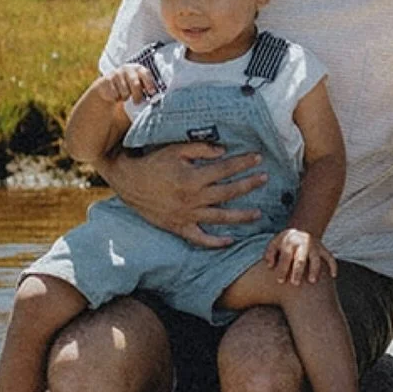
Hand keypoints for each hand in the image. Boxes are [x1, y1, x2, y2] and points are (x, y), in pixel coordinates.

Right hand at [96, 62, 156, 104]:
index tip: (152, 93)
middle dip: (138, 96)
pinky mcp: (107, 80)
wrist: (108, 86)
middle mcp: (127, 68)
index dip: (150, 84)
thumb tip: (156, 97)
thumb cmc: (128, 86)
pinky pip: (115, 95)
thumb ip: (147, 88)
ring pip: (125, 93)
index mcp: (138, 68)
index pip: (145, 74)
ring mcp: (117, 73)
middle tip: (137, 102)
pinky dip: (116, 98)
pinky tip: (115, 94)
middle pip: (136, 85)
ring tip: (123, 94)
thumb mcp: (138, 85)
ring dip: (125, 98)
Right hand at [102, 141, 267, 246]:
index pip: (225, 169)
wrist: (128, 181)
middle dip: (248, 185)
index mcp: (193, 178)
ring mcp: (186, 215)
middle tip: (264, 179)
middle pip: (228, 193)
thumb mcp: (175, 150)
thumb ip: (200, 149)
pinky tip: (230, 240)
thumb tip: (223, 151)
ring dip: (241, 216)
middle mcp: (193, 198)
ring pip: (220, 218)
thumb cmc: (152, 163)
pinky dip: (215, 242)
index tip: (257, 159)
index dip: (243, 163)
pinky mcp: (178, 227)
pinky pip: (200, 238)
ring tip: (258, 213)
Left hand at [264, 227, 336, 284]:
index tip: (280, 281)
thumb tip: (269, 266)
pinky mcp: (323, 249)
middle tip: (295, 283)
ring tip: (311, 281)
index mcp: (290, 242)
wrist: (301, 231)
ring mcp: (315, 246)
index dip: (282, 269)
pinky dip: (333, 266)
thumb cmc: (285, 243)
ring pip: (316, 259)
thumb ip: (269, 254)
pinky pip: (330, 257)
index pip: (286, 256)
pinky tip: (333, 276)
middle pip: (301, 258)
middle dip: (298, 271)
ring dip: (314, 270)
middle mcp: (303, 244)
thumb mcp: (274, 243)